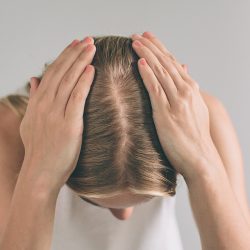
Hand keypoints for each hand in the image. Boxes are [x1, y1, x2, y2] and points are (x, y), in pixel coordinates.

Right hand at [20, 37, 95, 190]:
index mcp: (37, 103)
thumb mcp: (30, 122)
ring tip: (91, 48)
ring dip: (80, 62)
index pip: (51, 73)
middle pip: (61, 72)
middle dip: (74, 54)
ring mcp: (55, 114)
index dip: (63, 57)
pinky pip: (76, 98)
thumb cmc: (39, 150)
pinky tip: (91, 70)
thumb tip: (34, 79)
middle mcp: (44, 105)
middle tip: (87, 40)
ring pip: (68, 81)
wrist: (40, 174)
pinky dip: (84, 82)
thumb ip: (34, 99)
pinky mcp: (69, 125)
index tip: (74, 45)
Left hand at [131, 31, 214, 179]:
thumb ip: (189, 92)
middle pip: (166, 63)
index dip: (160, 49)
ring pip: (161, 72)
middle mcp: (185, 92)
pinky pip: (156, 89)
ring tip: (135, 43)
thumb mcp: (196, 110)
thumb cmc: (195, 137)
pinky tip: (140, 63)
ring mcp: (177, 102)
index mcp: (191, 90)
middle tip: (137, 35)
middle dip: (151, 47)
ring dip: (147, 55)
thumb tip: (186, 75)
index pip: (173, 63)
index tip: (148, 39)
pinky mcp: (166, 114)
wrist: (201, 159)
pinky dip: (148, 75)